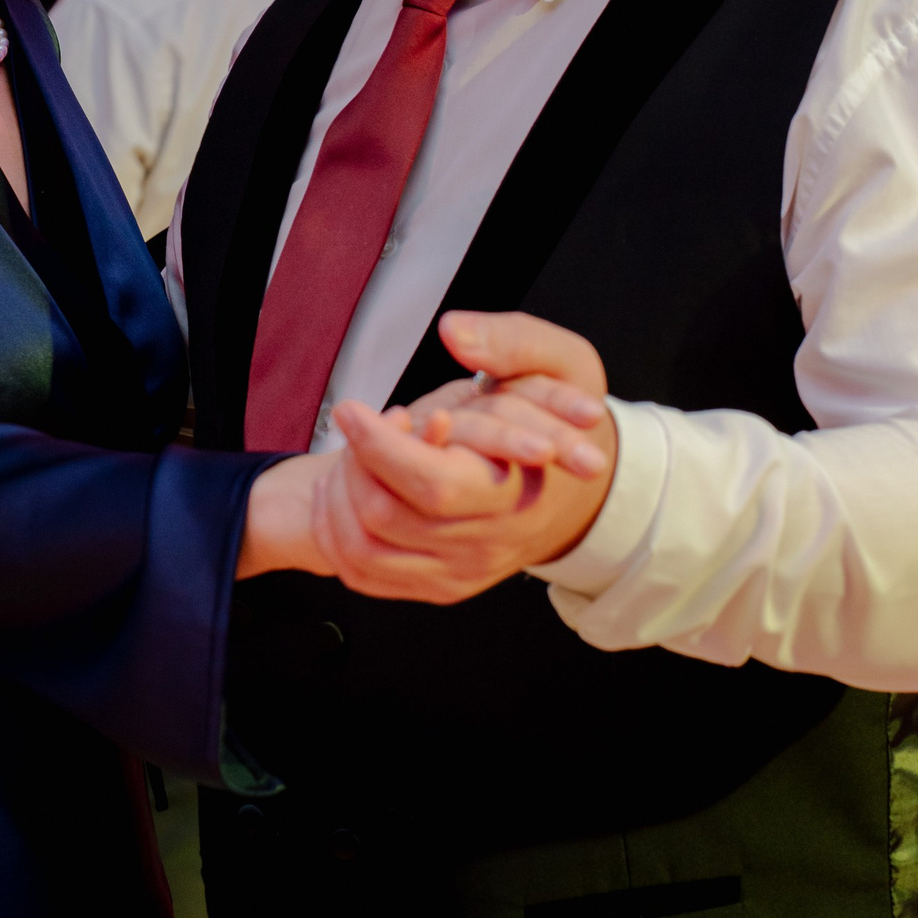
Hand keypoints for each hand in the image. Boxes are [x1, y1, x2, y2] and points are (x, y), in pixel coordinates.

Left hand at [236, 311, 616, 599]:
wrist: (580, 493)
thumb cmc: (564, 422)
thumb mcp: (563, 364)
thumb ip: (512, 341)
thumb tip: (454, 331)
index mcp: (520, 491)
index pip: (434, 485)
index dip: (379, 446)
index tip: (351, 408)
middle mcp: (488, 543)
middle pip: (387, 518)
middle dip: (354, 464)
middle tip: (357, 424)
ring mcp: (461, 573)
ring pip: (365, 551)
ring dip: (339, 499)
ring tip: (349, 455)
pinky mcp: (439, 586)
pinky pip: (366, 575)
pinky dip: (338, 534)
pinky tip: (345, 491)